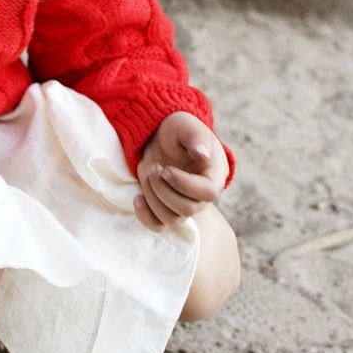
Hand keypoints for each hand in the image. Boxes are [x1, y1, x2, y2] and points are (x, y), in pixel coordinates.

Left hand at [134, 112, 226, 232]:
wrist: (161, 136)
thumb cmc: (178, 130)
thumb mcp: (186, 126)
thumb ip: (196, 138)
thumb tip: (203, 153)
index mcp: (214, 175)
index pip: (207, 192)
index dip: (184, 184)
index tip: (165, 168)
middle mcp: (202, 195)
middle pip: (187, 209)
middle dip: (163, 189)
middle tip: (152, 168)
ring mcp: (185, 204)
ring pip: (171, 219)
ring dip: (152, 197)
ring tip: (146, 173)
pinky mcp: (166, 208)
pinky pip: (158, 225)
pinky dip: (145, 216)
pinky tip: (137, 197)